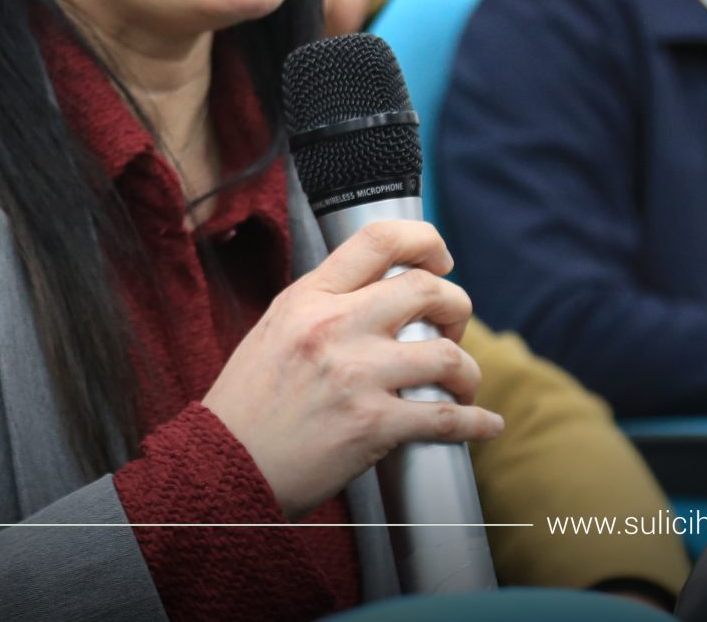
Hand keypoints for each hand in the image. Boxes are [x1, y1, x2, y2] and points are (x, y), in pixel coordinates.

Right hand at [201, 218, 503, 518]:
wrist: (223, 466)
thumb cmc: (247, 404)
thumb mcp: (274, 329)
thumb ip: (324, 307)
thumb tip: (379, 298)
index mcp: (308, 298)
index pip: (379, 240)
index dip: (425, 241)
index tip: (441, 260)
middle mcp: (334, 326)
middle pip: (428, 290)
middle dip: (457, 307)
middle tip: (451, 330)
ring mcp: (355, 375)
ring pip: (446, 354)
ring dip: (467, 371)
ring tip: (460, 385)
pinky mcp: (372, 425)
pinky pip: (447, 418)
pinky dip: (476, 423)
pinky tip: (483, 426)